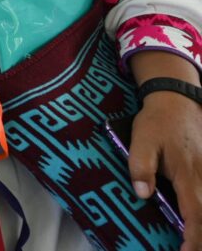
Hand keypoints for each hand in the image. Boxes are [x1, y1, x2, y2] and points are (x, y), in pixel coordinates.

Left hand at [128, 92, 201, 250]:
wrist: (177, 101)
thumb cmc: (158, 122)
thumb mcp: (141, 141)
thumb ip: (140, 167)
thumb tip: (142, 194)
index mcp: (188, 176)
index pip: (195, 216)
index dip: (194, 239)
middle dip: (201, 239)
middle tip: (189, 250)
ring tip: (193, 240)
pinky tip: (195, 219)